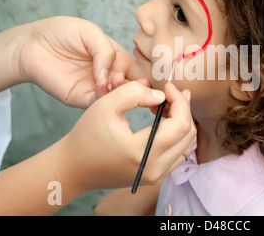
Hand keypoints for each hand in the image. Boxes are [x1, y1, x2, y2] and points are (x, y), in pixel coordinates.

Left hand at [17, 16, 133, 107]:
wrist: (32, 45)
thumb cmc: (60, 33)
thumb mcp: (89, 32)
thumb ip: (106, 50)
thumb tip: (112, 73)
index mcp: (115, 57)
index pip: (136, 68)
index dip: (141, 71)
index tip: (138, 70)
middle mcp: (109, 74)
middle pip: (131, 85)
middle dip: (134, 84)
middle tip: (126, 77)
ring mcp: (97, 87)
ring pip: (117, 96)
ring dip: (119, 90)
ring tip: (114, 80)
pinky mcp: (83, 98)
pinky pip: (99, 104)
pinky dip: (104, 97)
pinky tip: (100, 84)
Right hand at [56, 81, 195, 191]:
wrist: (75, 167)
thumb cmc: (87, 135)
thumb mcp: (105, 105)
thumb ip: (134, 94)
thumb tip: (162, 96)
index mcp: (141, 152)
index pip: (180, 124)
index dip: (180, 101)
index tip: (168, 86)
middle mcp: (154, 169)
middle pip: (188, 134)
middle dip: (183, 109)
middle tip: (169, 93)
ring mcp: (157, 176)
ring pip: (187, 144)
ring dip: (182, 121)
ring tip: (166, 104)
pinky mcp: (156, 176)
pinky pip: (179, 153)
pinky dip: (178, 134)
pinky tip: (165, 120)